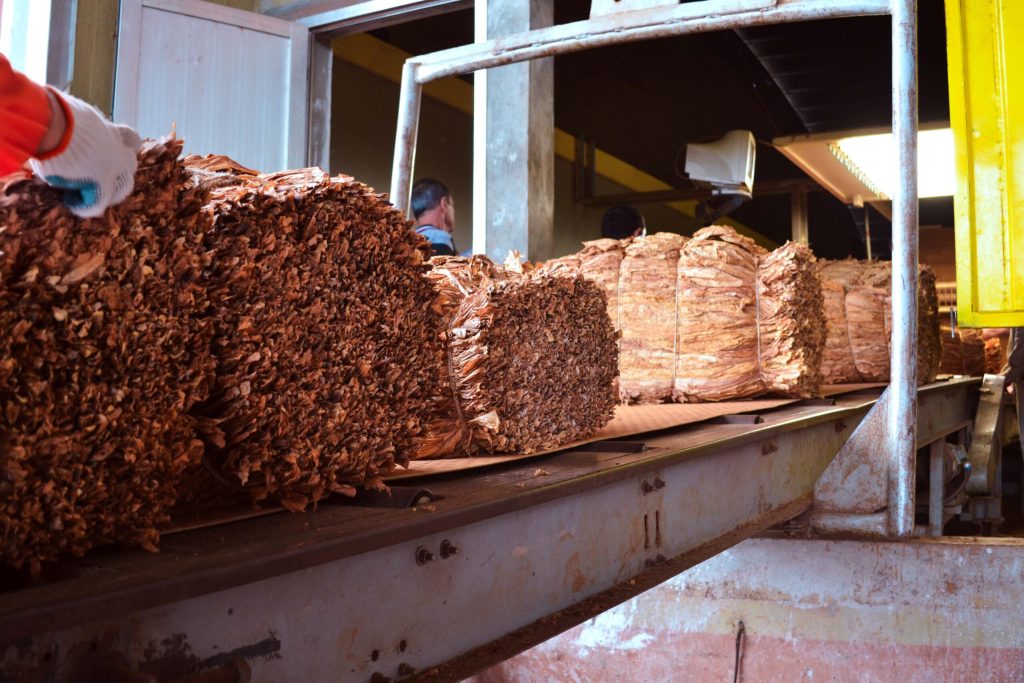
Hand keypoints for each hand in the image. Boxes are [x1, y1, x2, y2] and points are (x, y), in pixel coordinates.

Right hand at [29, 90, 141, 217]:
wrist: (52, 122)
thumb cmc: (55, 114)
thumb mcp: (74, 115)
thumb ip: (80, 126)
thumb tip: (66, 124)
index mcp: (110, 131)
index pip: (131, 140)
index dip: (124, 147)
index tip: (111, 150)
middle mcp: (118, 150)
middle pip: (129, 165)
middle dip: (118, 172)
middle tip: (95, 177)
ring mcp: (113, 169)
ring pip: (122, 188)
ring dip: (104, 193)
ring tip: (82, 193)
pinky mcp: (101, 185)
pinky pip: (96, 204)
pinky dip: (83, 205)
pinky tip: (69, 200)